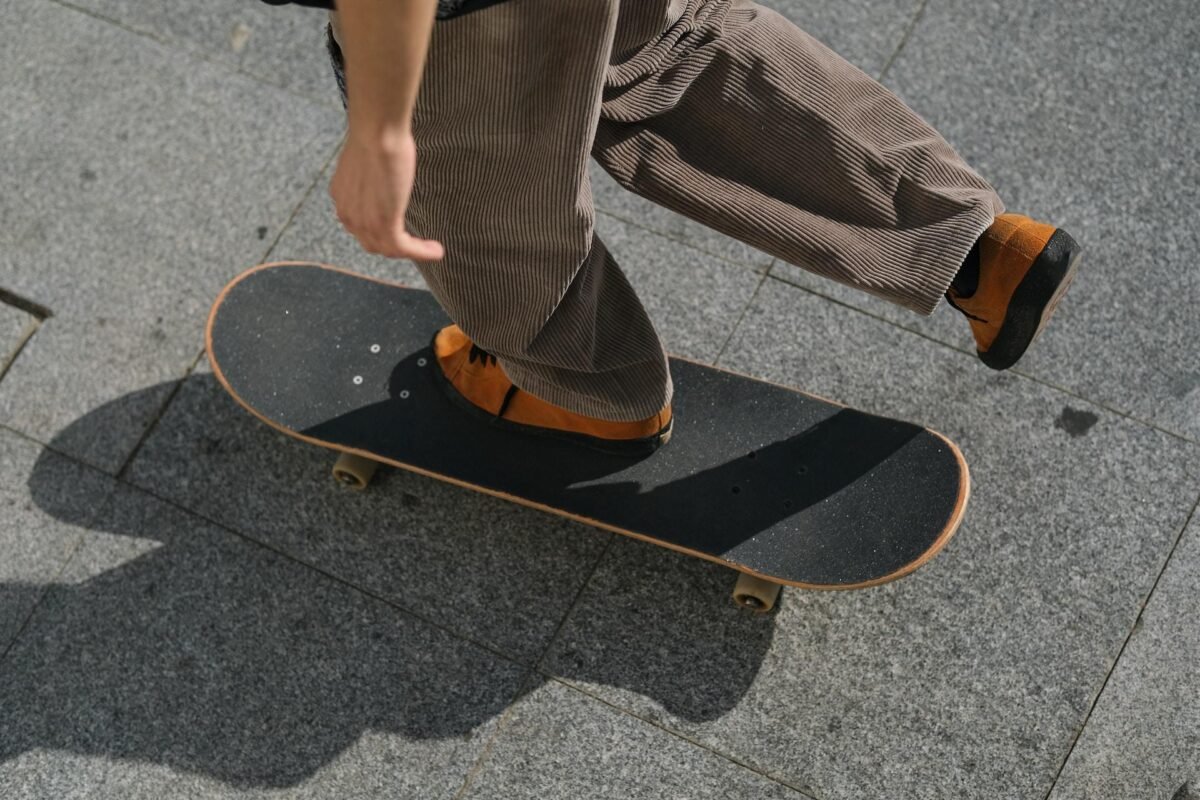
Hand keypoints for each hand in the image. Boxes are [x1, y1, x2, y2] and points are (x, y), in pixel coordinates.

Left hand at [329, 128, 444, 260]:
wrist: (376, 133)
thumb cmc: (375, 134)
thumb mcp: (369, 159)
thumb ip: (373, 172)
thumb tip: (386, 168)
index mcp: (342, 197)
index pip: (360, 226)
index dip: (378, 231)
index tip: (399, 228)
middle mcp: (348, 214)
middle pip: (372, 242)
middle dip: (393, 245)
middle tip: (415, 243)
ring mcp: (364, 222)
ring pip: (388, 249)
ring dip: (411, 251)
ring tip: (432, 248)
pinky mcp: (384, 225)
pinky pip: (404, 249)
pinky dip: (422, 252)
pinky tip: (436, 251)